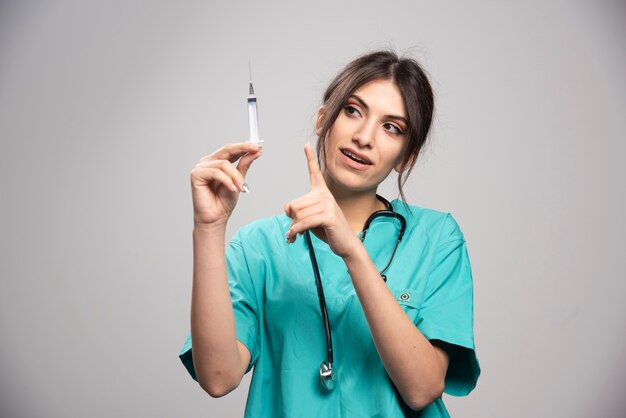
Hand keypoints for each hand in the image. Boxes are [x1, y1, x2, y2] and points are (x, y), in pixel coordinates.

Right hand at [191, 142, 262, 225]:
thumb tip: (255, 152)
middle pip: (227, 150)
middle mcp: (208, 162)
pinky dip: (226, 180)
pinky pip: (216, 173)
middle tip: (256, 150)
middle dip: (243, 149)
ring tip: (240, 188)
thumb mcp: (238, 181)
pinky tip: (232, 189)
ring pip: (224, 164)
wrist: (215, 217)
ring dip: (236, 176)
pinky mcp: (196, 175)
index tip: (258, 146)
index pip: (231, 150)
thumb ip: (244, 165)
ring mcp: (201, 168)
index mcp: (217, 162)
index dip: (244, 146)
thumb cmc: (224, 201)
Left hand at [283, 143, 359, 258]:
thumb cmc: (327, 230)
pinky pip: (303, 222)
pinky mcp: (328, 216)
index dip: (310, 158)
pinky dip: (296, 231)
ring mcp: (327, 205)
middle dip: (292, 220)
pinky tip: (294, 237)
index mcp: (322, 193)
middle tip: (296, 229)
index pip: (314, 173)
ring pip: (297, 215)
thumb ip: (299, 211)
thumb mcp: (310, 218)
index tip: (306, 145)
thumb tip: (287, 208)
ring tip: (298, 234)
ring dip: (294, 228)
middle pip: (294, 204)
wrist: (345, 244)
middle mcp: (325, 195)